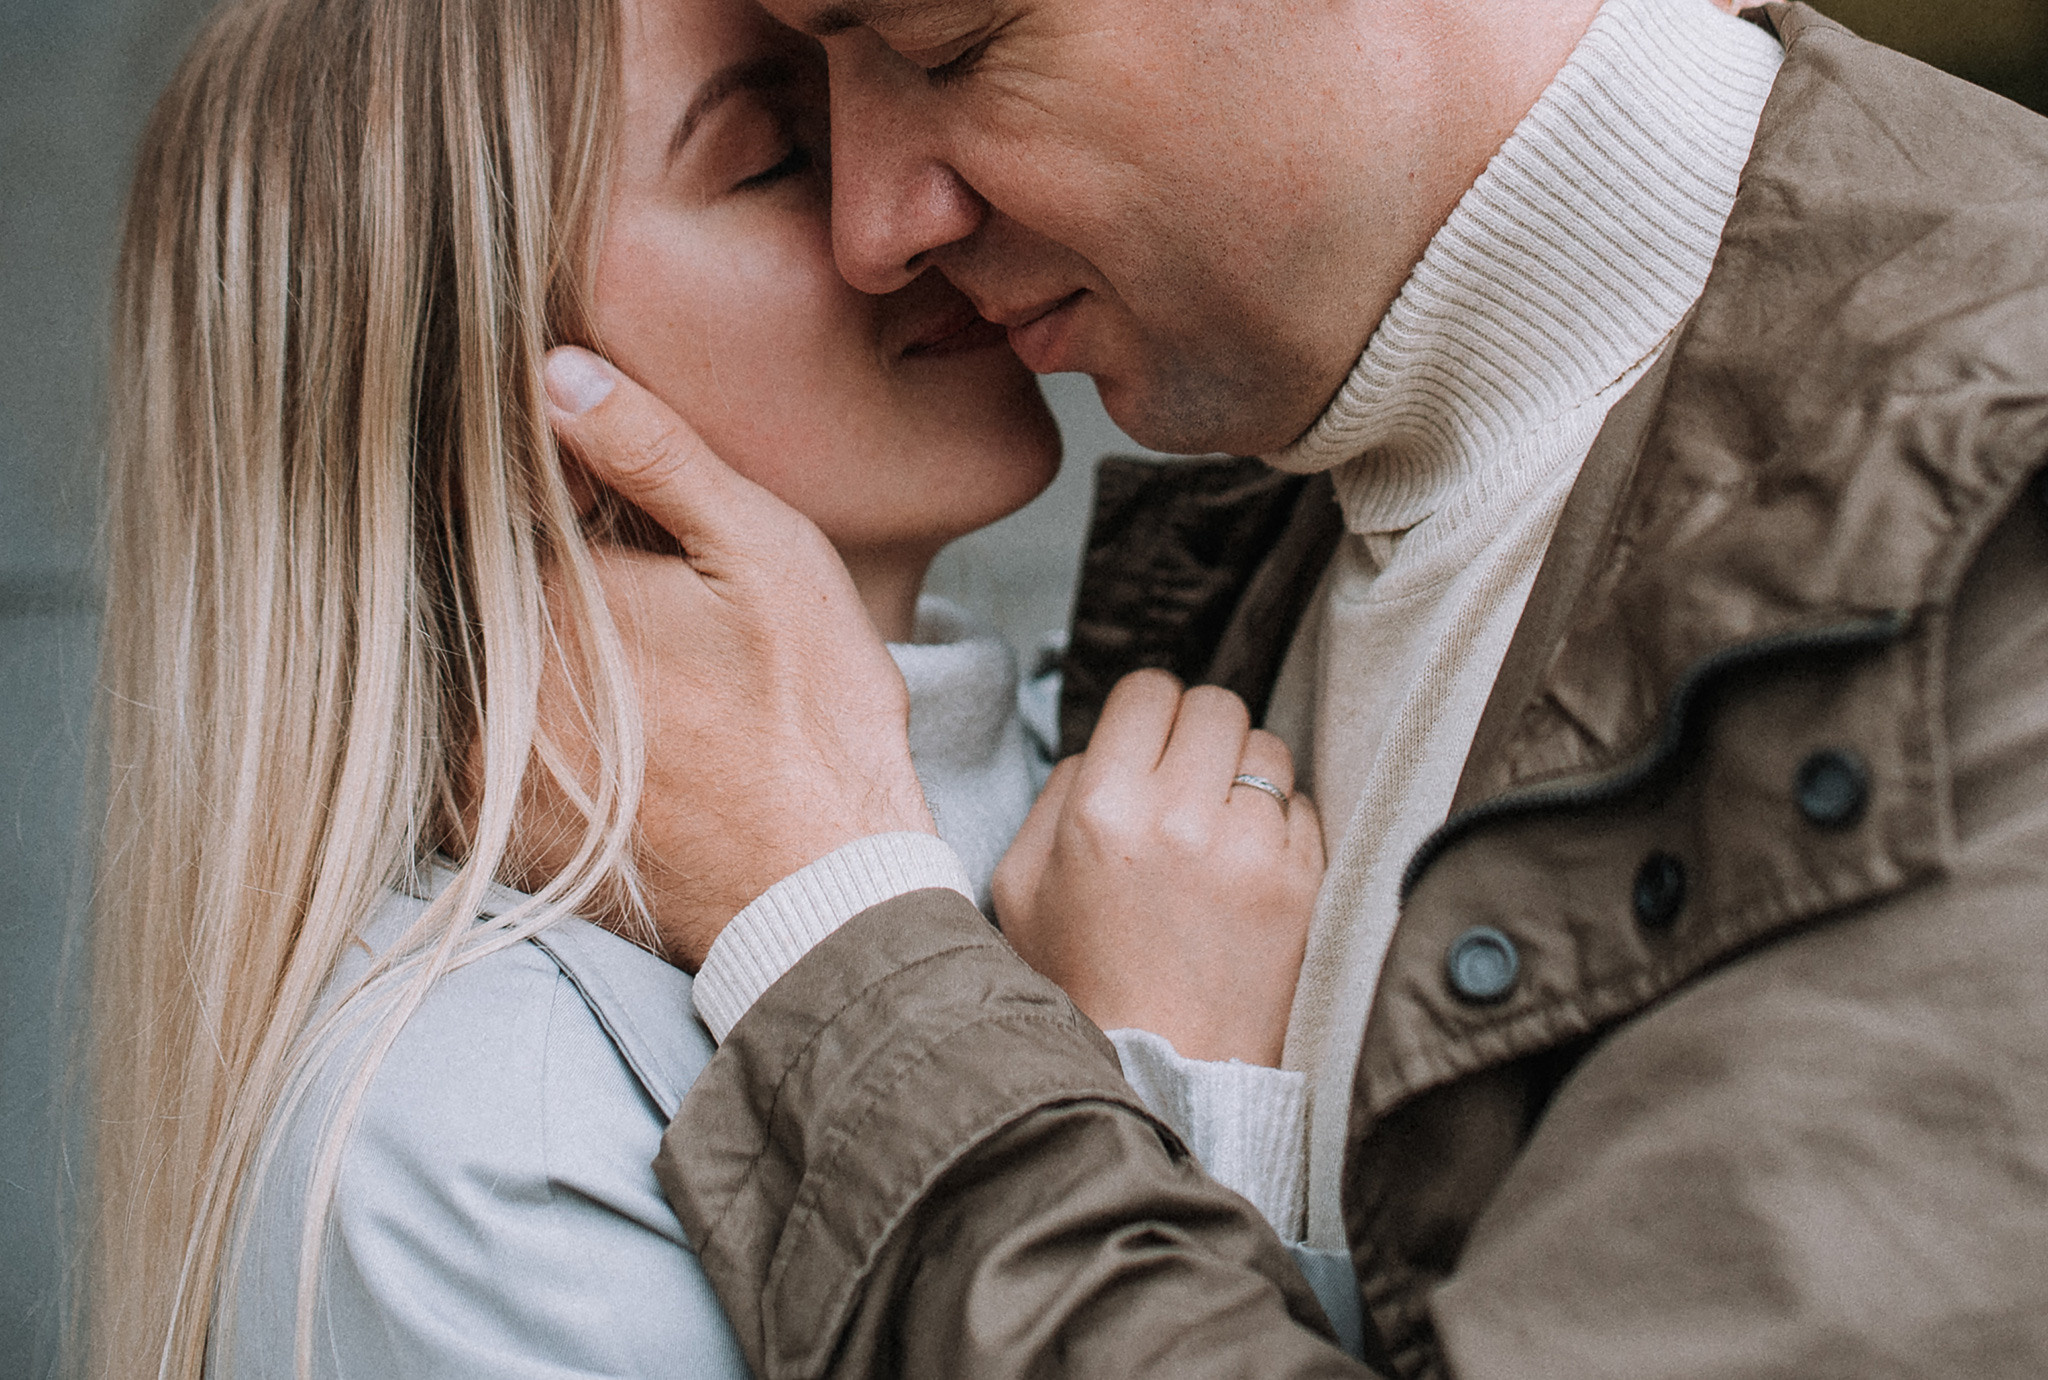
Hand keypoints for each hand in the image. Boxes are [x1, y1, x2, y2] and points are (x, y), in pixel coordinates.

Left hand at [517, 347, 933, 967]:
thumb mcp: (764, 554)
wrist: (822, 893)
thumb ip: (656, 454)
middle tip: (602, 587)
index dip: (524, 478)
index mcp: (545, 587)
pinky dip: (501, 722)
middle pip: (465, 581)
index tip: (570, 487)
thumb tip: (550, 370)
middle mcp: (488, 674)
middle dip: (519, 562)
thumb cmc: (812, 716)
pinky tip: (600, 729)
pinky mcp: (489, 832)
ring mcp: (479, 764)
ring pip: (461, 662)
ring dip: (507, 641)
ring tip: (622, 666)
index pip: (482, 497)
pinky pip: (460, 747)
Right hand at [992, 671, 1323, 1065]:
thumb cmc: (1083, 979)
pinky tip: (1246, 870)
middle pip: (1215, 705)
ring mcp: (1249, 849)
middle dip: (1200, 735)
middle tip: (1186, 782)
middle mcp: (1179, 818)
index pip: (1148, 691)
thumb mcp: (1022, 884)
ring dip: (1245, 775)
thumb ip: (1059, 792)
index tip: (1149, 743)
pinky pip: (1303, 805)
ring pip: (1267, 746)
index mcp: (1101, 810)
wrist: (1162, 1073)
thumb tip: (1112, 741)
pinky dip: (1279, 826)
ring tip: (1219, 827)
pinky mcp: (1301, 881)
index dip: (1148, 713)